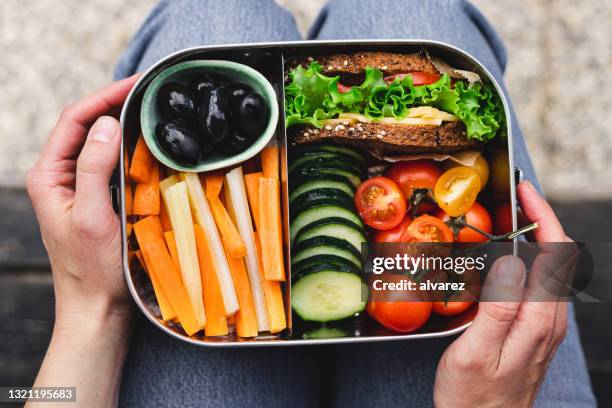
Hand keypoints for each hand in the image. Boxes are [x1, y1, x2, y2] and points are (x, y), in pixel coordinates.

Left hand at [26, 75, 138, 407]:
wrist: (98, 307)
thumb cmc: (93, 269)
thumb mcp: (93, 216)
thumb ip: (93, 168)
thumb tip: (106, 123)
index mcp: (49, 176)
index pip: (74, 121)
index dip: (104, 97)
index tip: (137, 84)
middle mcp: (61, 177)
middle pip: (86, 127)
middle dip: (117, 104)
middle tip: (152, 92)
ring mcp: (79, 188)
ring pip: (100, 144)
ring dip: (125, 125)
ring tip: (154, 111)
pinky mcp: (97, 199)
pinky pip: (112, 164)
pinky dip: (131, 150)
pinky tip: (151, 145)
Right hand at [433, 181, 571, 406]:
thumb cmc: (475, 399)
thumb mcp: (476, 353)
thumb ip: (497, 308)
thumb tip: (511, 262)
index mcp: (538, 320)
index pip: (554, 255)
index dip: (543, 217)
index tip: (525, 192)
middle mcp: (548, 320)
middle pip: (557, 257)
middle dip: (540, 220)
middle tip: (514, 198)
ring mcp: (543, 326)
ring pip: (549, 270)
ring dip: (535, 238)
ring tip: (508, 220)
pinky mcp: (532, 331)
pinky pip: (537, 285)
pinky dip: (526, 260)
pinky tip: (504, 259)